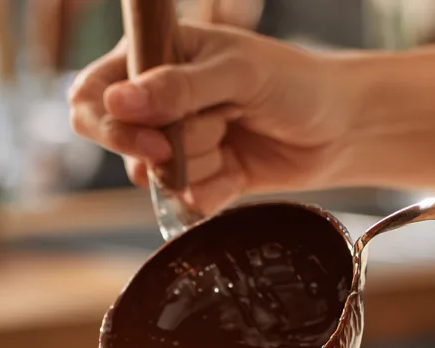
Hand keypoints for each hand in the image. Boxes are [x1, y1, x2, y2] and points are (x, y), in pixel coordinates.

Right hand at [68, 24, 349, 213]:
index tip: (152, 140)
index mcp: (156, 58)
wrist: (339, 130)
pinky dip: (212, 193)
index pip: (94, 94)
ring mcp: (177, 144)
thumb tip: (117, 102)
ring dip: (199, 166)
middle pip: (120, 143)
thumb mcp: (237, 73)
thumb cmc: (294, 83)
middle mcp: (158, 103)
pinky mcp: (198, 180)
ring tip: (234, 138)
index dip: (110, 125)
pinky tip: (239, 172)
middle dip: (163, 151)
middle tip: (204, 141)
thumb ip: (178, 88)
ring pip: (157, 177)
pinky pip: (183, 202)